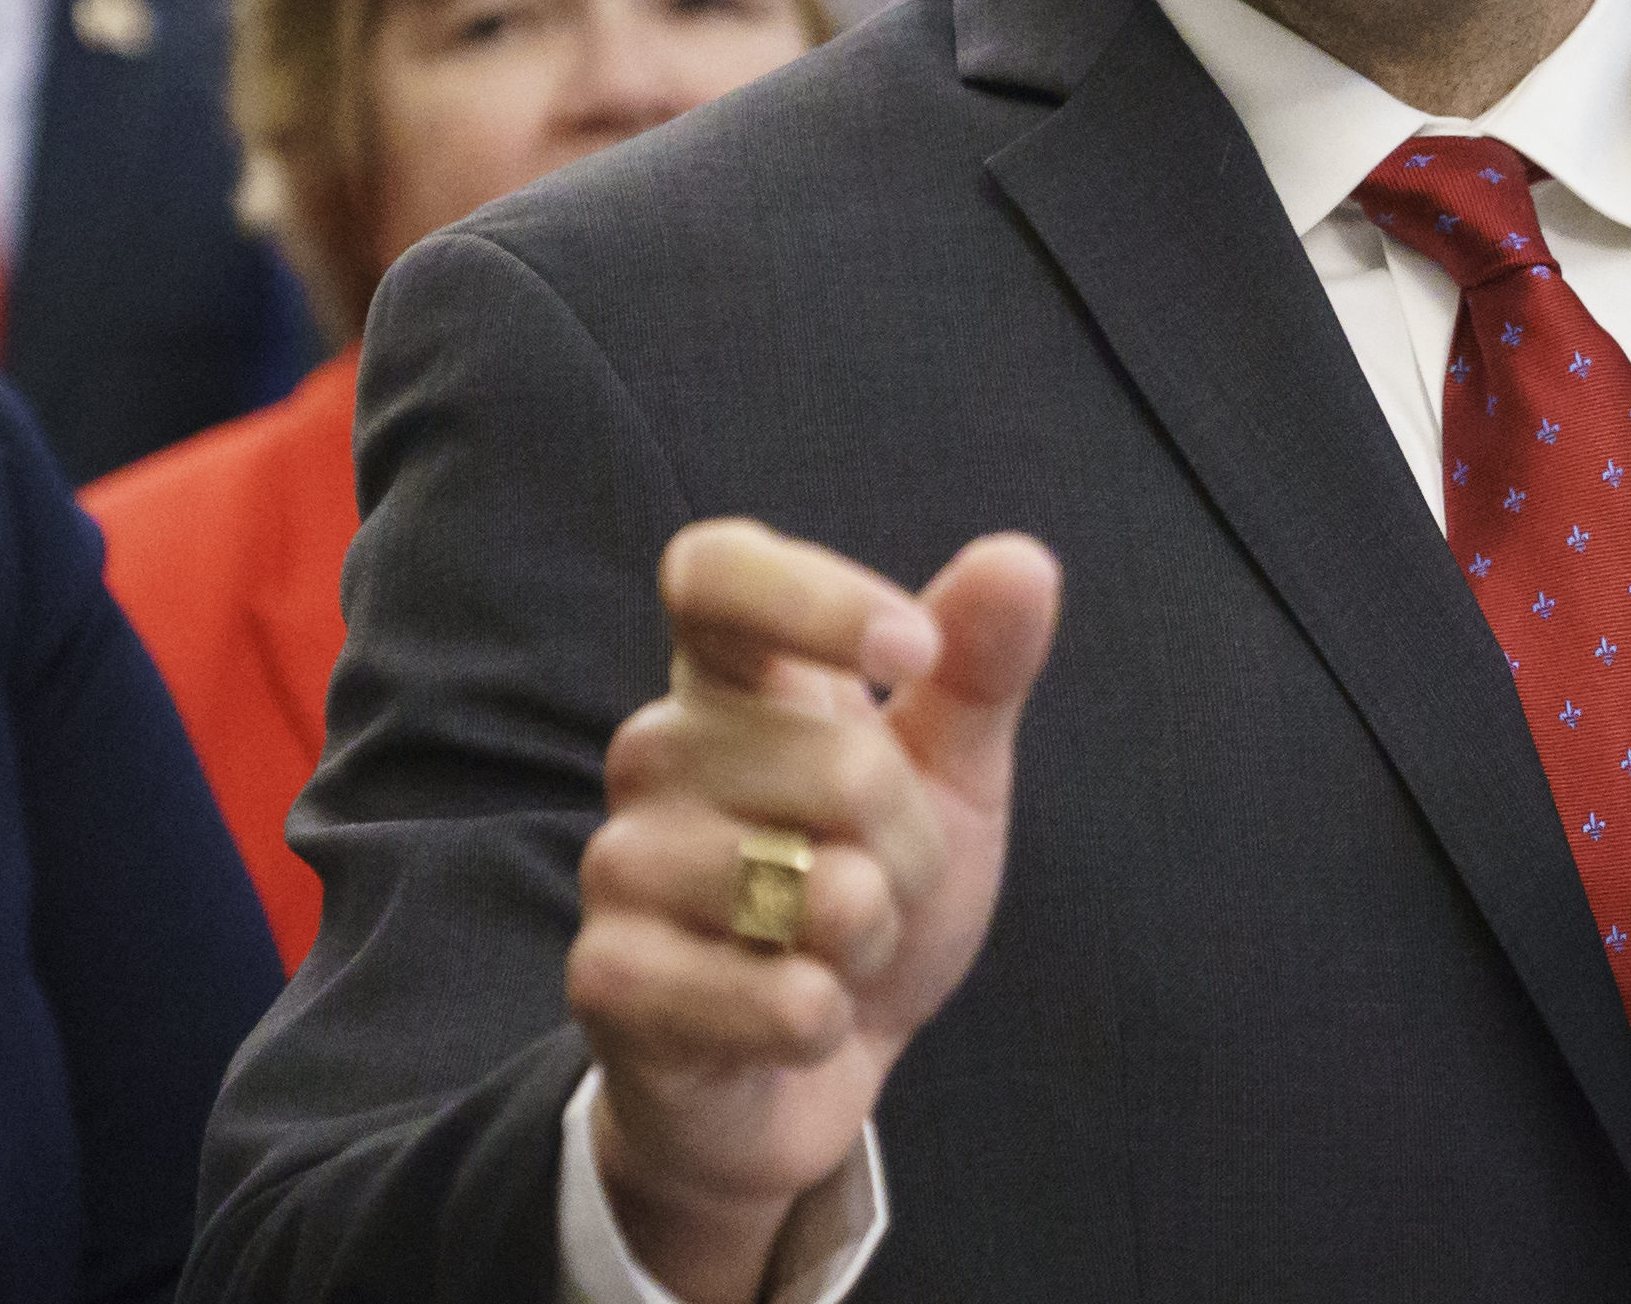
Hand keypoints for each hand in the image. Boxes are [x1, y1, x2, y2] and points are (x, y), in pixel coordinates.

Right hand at [569, 520, 1060, 1301]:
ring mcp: (620, 862)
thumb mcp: (948, 778)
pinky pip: (777, 999)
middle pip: (839, 761)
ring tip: (834, 954)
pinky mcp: (608, 978)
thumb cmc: (867, 895)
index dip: (815, 598)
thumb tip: (1022, 559)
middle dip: (912, 847)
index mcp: (728, 681)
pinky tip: (802, 1019)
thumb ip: (979, 670)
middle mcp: (653, 752)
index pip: (715, 573)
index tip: (915, 652)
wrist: (799, 1070)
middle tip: (886, 890)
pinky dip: (826, 1021)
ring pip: (817, 888)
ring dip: (872, 942)